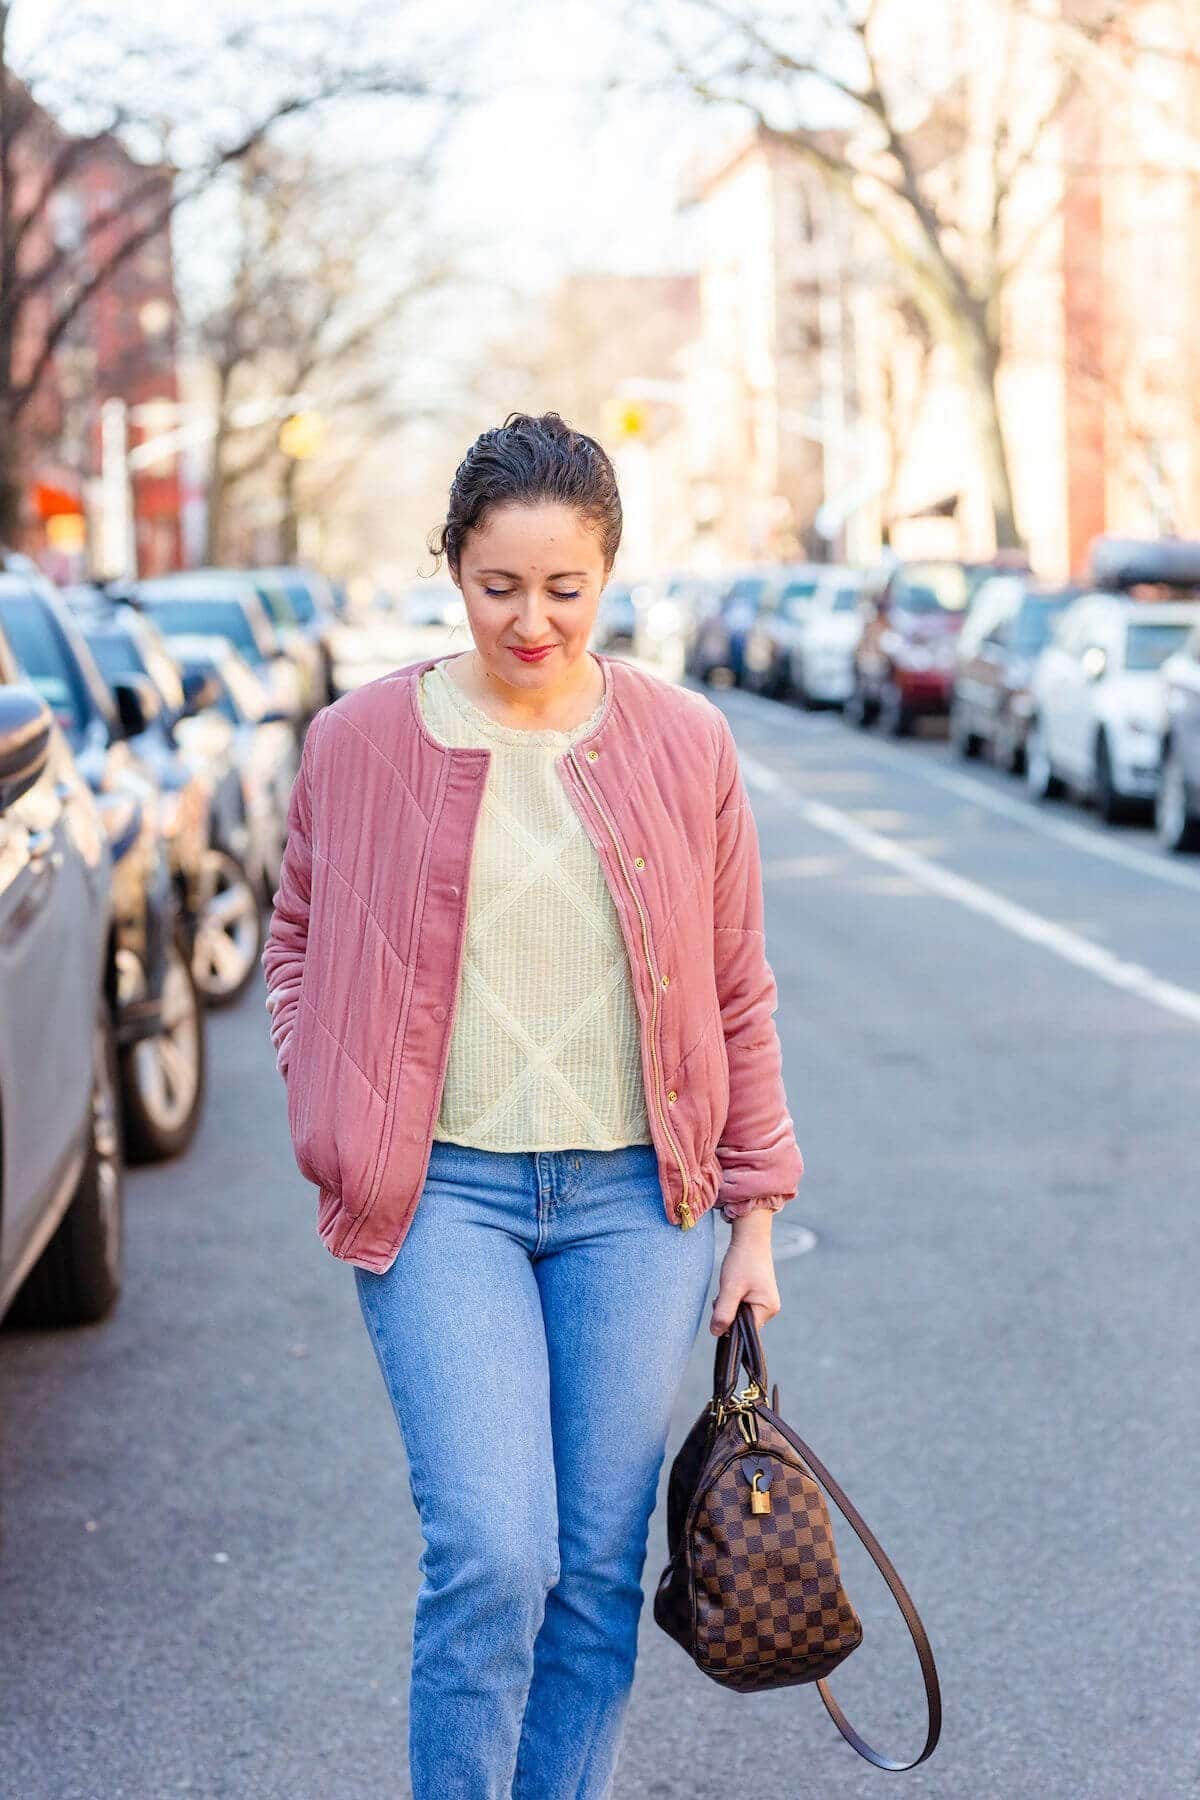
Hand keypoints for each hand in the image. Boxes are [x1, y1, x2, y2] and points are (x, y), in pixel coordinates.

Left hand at [709, 1211, 780, 1335]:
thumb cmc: (742, 1261)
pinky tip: (732, 1285)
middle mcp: (769, 1308)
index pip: (745, 1331)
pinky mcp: (759, 1294)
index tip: (720, 1310)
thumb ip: (723, 1313)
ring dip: (728, 1304)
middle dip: (728, 1312)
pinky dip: (732, 1298)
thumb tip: (716, 1333)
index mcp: (767, 1309)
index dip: (729, 1325)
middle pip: (742, 1323)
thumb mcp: (730, 1288)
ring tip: (729, 1286)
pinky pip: (742, 1304)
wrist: (750, 1237)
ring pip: (740, 1313)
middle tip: (724, 1293)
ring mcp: (765, 1301)